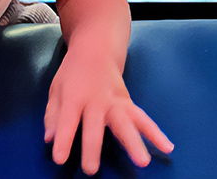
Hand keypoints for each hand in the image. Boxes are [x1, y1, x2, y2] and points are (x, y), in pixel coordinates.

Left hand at [44, 47, 172, 174]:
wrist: (96, 50)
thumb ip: (53, 115)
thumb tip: (50, 138)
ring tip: (143, 161)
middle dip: (93, 148)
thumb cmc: (73, 74)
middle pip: (95, 126)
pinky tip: (167, 147)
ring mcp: (115, 101)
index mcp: (74, 97)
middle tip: (91, 169)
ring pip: (125, 122)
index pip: (67, 121)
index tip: (60, 159)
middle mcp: (96, 100)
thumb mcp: (56, 89)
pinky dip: (156, 133)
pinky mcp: (128, 104)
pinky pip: (143, 119)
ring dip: (134, 142)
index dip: (63, 140)